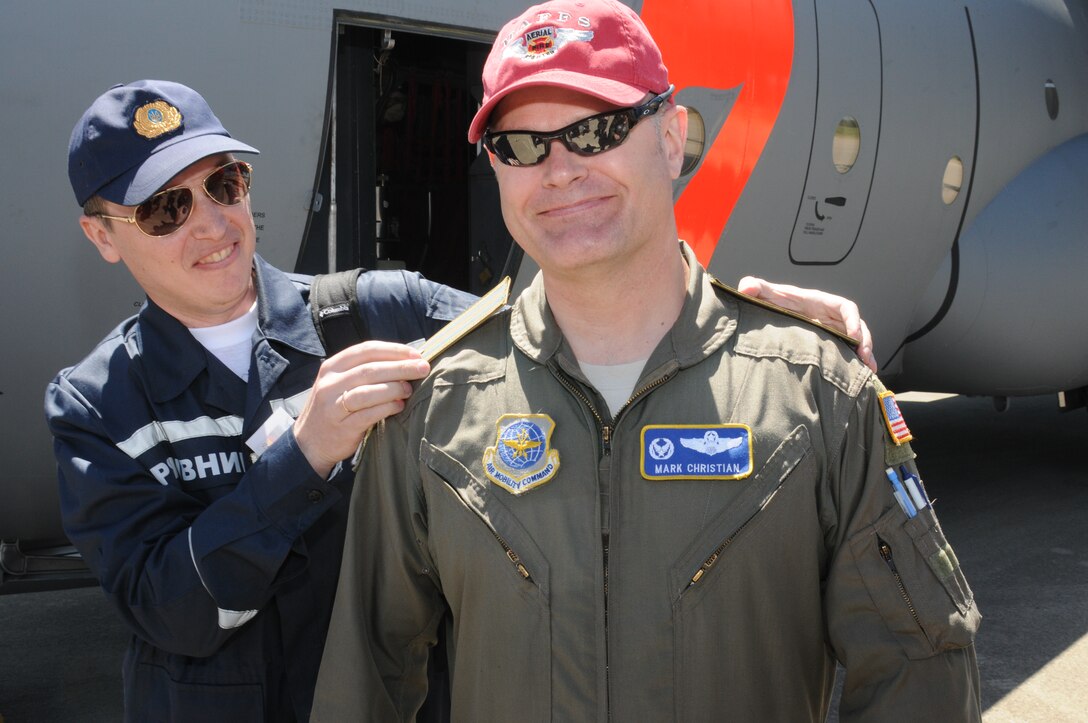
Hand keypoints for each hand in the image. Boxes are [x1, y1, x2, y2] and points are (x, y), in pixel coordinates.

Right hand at [293, 341, 430, 476]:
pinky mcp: (341, 426)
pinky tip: (399, 406)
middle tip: (423, 368)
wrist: (309, 443)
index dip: (394, 350)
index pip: (366, 350)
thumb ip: (365, 371)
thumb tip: (406, 361)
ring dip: (394, 388)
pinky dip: (387, 408)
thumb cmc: (334, 408)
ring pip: (368, 391)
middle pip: (370, 369)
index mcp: (332, 366)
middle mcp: (330, 383)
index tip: (416, 354)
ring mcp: (333, 405)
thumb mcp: (340, 383)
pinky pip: (369, 414)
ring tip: (409, 390)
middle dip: (401, 367)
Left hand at [737, 276, 875, 370]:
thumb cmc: (772, 303)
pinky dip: (858, 363)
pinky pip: (849, 352)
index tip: (853, 336)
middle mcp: (831, 316)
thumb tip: (746, 287)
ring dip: (866, 354)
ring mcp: (833, 330)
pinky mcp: (831, 344)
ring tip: (869, 369)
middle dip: (865, 341)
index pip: (845, 307)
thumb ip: (756, 288)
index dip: (852, 320)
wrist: (772, 315)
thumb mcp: (766, 295)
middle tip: (866, 358)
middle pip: (857, 326)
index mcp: (821, 303)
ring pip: (857, 341)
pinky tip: (863, 376)